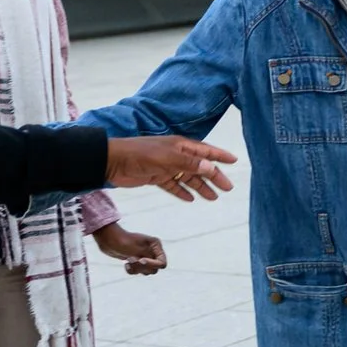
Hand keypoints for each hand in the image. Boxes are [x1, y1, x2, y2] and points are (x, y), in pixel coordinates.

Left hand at [92, 224, 167, 273]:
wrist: (108, 239)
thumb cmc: (123, 241)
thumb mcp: (137, 249)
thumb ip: (150, 258)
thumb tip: (159, 265)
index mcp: (155, 245)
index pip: (161, 263)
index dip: (152, 264)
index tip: (140, 260)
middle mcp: (152, 251)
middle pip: (154, 268)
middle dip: (142, 267)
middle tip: (131, 260)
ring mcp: (145, 256)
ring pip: (147, 271)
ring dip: (137, 270)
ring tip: (128, 262)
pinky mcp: (137, 261)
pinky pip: (139, 272)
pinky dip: (132, 270)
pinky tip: (125, 264)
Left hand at [104, 136, 238, 200]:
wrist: (113, 162)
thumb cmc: (140, 154)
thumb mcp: (167, 158)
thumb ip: (189, 163)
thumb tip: (210, 168)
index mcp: (181, 146)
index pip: (205, 151)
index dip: (220, 156)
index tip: (234, 161)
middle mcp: (176, 155)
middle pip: (200, 167)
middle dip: (214, 176)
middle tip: (227, 187)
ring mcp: (166, 167)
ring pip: (188, 178)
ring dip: (201, 187)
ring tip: (213, 198)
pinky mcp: (156, 177)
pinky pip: (173, 185)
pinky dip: (182, 191)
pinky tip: (190, 199)